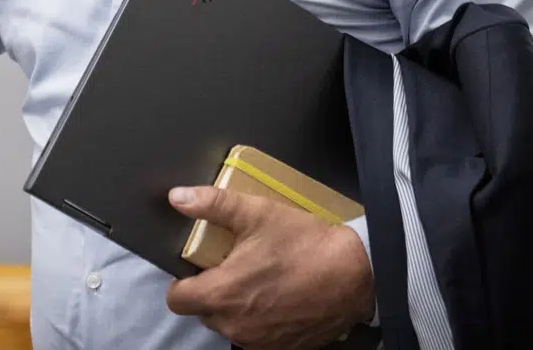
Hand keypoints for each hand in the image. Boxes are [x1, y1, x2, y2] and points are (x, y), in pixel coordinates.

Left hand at [165, 185, 375, 348]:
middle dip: (212, 291)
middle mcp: (235, 326)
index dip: (184, 280)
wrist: (356, 274)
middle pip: (203, 312)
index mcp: (221, 295)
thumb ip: (212, 204)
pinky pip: (256, 336)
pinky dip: (259, 320)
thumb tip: (176, 197)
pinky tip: (279, 297)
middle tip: (234, 266)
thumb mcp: (256, 213)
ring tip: (259, 280)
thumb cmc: (303, 243)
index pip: (177, 299)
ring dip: (236, 307)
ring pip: (230, 325)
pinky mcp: (282, 348)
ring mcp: (259, 342)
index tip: (202, 265)